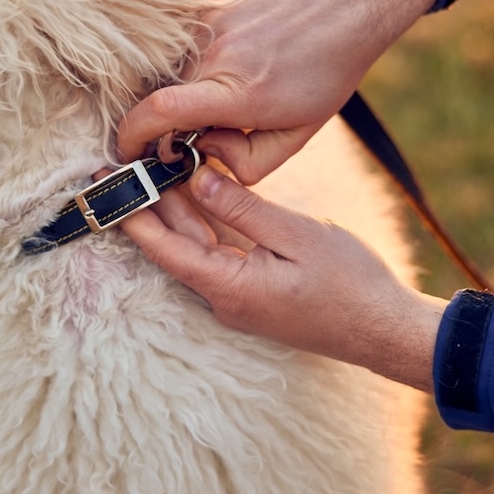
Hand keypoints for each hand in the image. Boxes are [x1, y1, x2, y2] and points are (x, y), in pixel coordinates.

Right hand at [115, 0, 435, 183]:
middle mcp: (215, 54)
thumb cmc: (329, 71)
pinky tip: (243, 56)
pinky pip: (189, 43)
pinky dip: (204, 60)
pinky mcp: (210, 2)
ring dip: (193, 89)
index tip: (129, 152)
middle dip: (175, 121)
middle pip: (165, 97)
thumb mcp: (299, 134)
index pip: (160, 113)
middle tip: (214, 125)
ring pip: (177, 71)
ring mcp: (209, 22)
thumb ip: (248, 163)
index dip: (132, 136)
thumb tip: (204, 155)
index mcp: (238, 93)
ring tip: (242, 83)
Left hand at [120, 164, 448, 391]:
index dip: (134, 216)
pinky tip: (199, 190)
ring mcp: (239, 298)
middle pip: (176, 246)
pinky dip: (207, 222)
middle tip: (123, 165)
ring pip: (197, 247)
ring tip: (154, 167)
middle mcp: (225, 298)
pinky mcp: (254, 292)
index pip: (166, 248)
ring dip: (178, 210)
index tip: (108, 186)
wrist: (384, 328)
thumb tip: (199, 177)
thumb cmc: (349, 283)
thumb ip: (242, 207)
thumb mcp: (297, 234)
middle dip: (149, 206)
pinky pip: (219, 253)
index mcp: (230, 287)